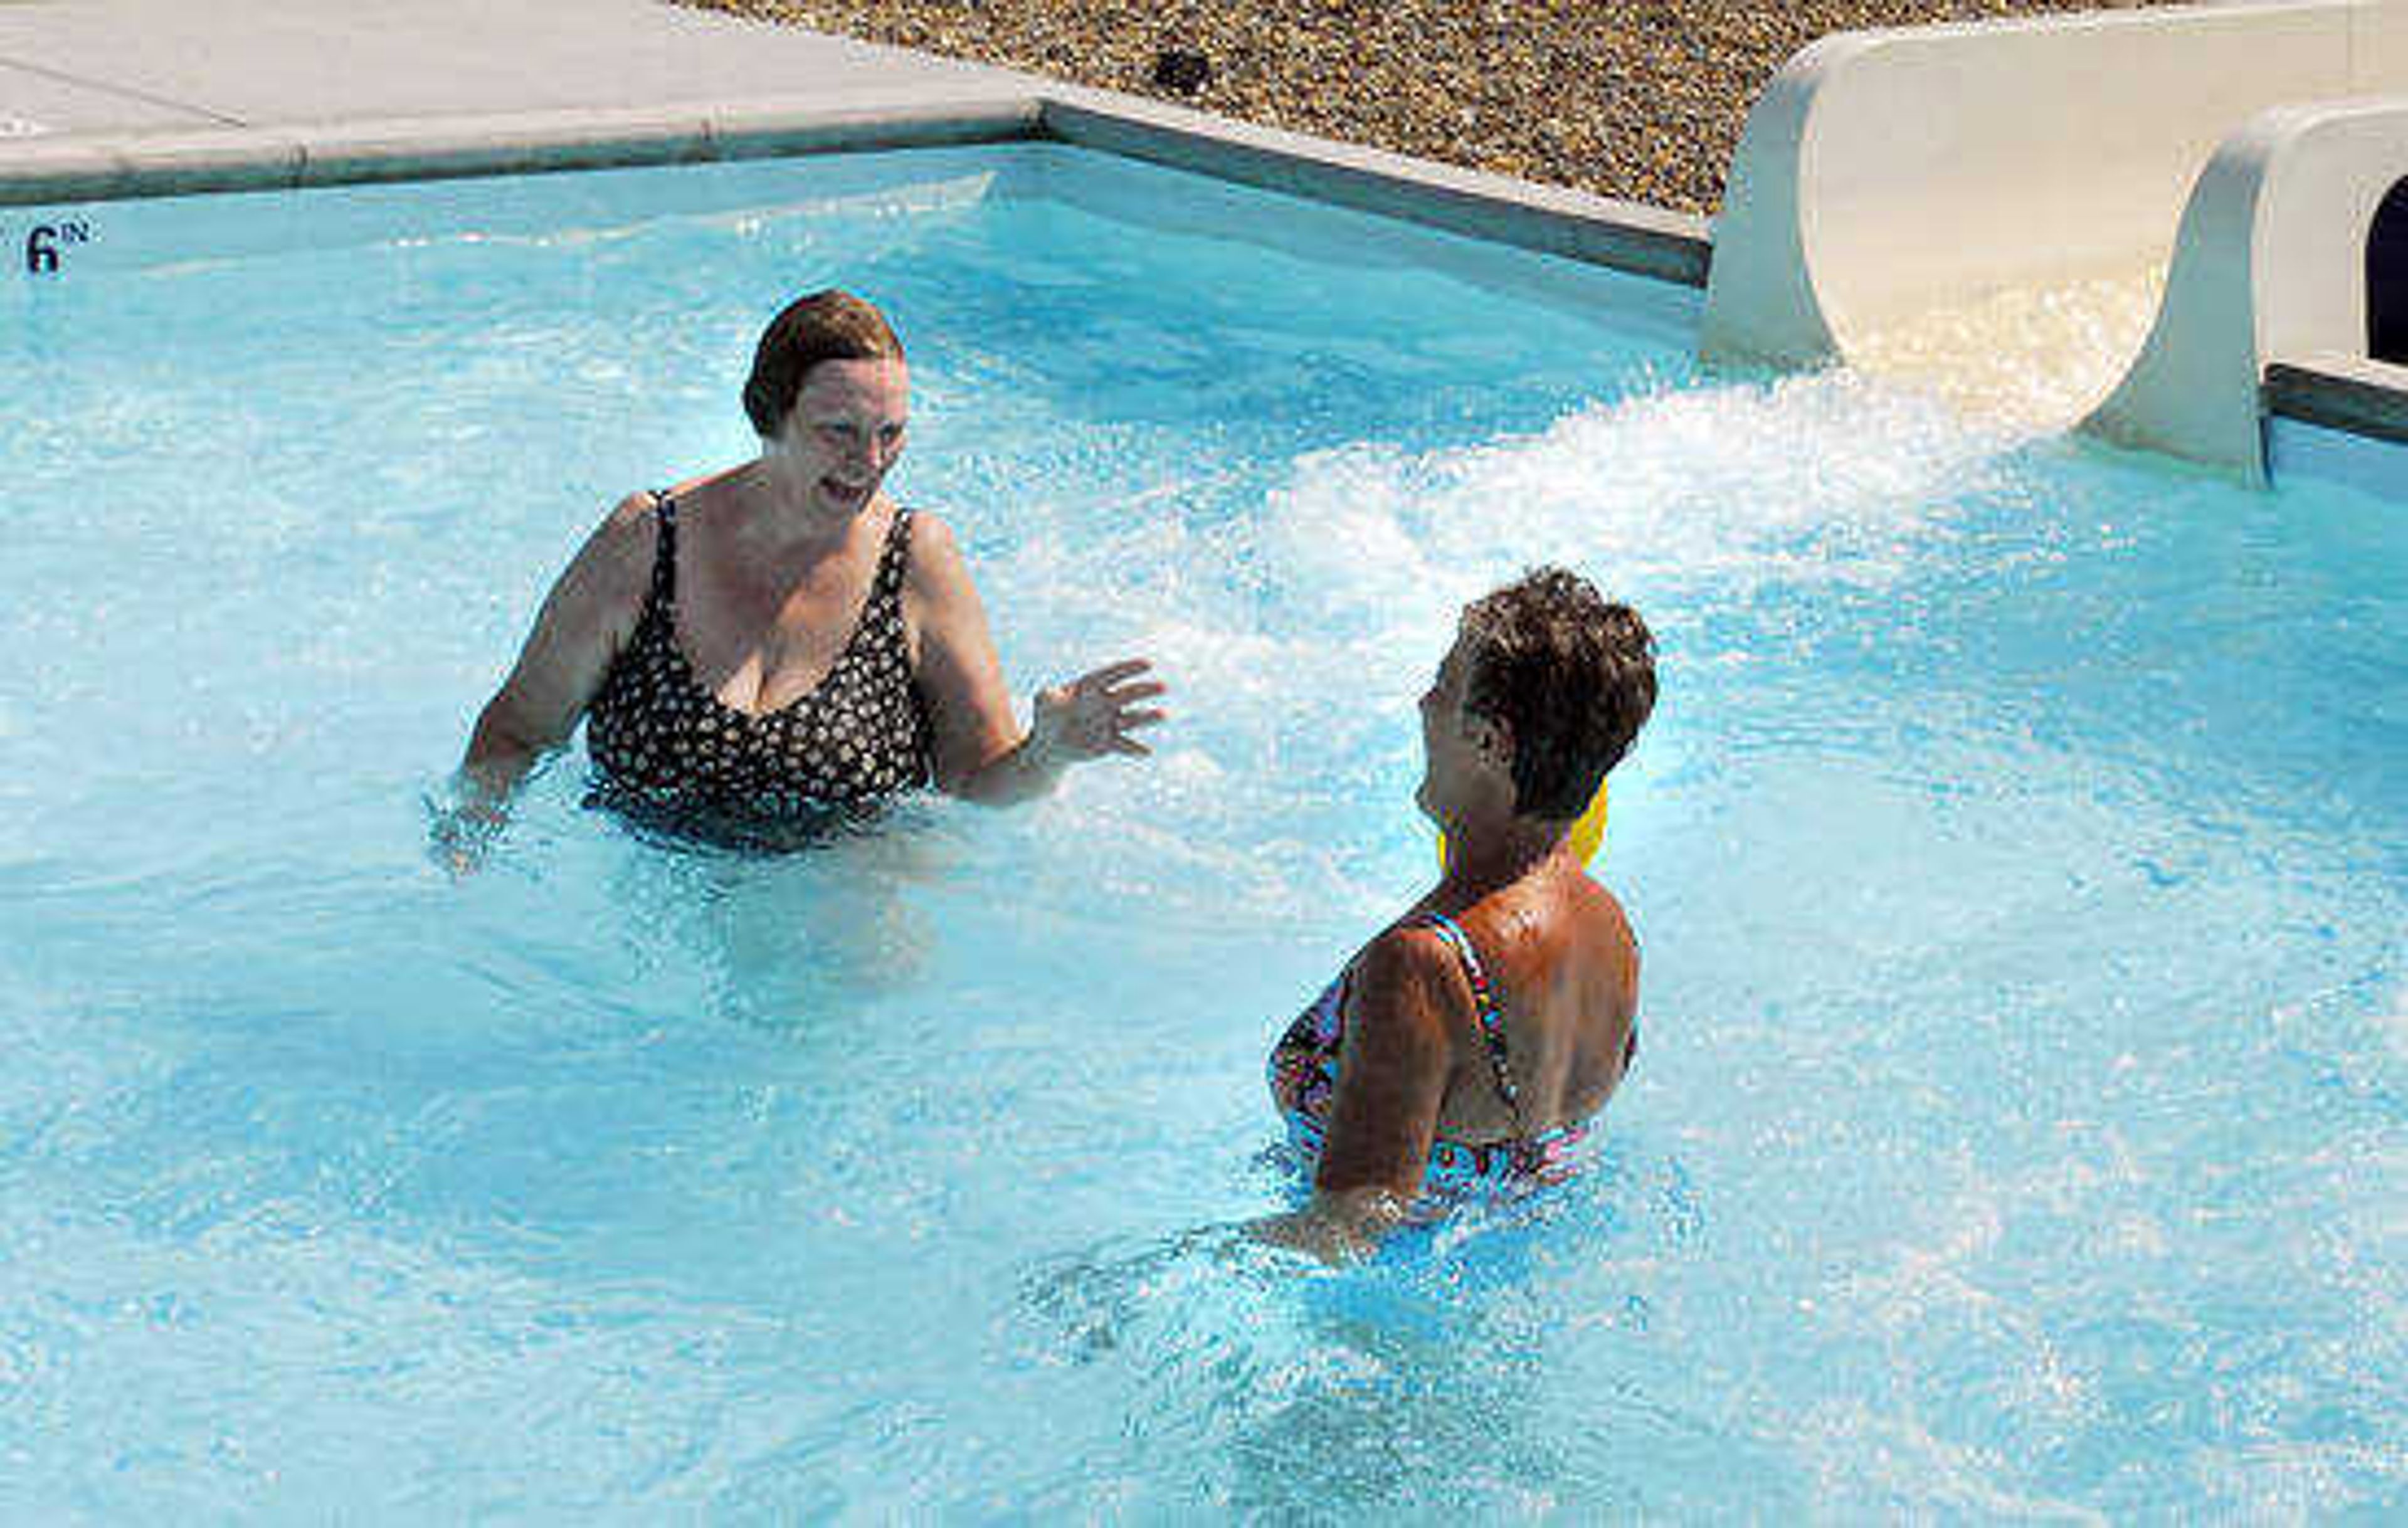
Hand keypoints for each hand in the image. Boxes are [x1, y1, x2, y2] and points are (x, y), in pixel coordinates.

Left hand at [1029, 658, 1166, 765]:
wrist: (1049, 743)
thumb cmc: (1047, 715)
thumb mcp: (1043, 702)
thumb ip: (1047, 696)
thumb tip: (1049, 696)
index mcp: (1091, 687)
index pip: (1112, 675)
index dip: (1129, 669)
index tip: (1148, 664)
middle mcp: (1105, 703)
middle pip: (1128, 694)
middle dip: (1145, 690)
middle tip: (1163, 687)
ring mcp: (1109, 723)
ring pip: (1132, 719)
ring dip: (1147, 717)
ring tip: (1163, 715)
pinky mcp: (1108, 743)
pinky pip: (1123, 745)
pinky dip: (1134, 748)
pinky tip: (1146, 751)